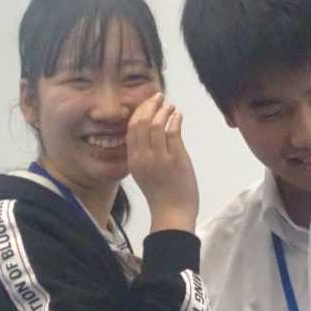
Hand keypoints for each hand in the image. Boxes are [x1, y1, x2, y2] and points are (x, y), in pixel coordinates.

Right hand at [125, 92, 198, 234]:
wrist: (172, 213)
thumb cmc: (160, 196)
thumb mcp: (144, 174)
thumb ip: (144, 156)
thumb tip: (151, 133)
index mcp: (133, 161)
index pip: (131, 130)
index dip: (139, 113)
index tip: (147, 104)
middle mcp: (143, 157)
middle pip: (141, 123)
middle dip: (150, 106)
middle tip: (159, 98)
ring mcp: (159, 158)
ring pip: (156, 125)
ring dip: (164, 111)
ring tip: (170, 106)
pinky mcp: (176, 159)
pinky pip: (173, 132)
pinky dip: (175, 120)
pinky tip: (178, 116)